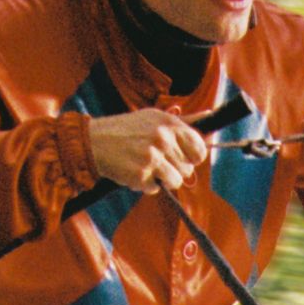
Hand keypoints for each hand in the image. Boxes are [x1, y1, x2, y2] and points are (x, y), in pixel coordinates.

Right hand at [88, 108, 209, 192]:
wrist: (93, 141)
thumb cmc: (127, 129)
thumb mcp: (154, 117)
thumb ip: (184, 120)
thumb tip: (210, 115)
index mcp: (170, 123)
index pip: (200, 150)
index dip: (192, 158)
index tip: (182, 158)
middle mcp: (163, 138)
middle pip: (187, 169)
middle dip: (173, 169)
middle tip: (154, 160)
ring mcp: (152, 156)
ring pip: (176, 181)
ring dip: (162, 179)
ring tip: (146, 167)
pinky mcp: (141, 174)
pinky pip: (156, 189)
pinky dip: (145, 185)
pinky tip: (134, 172)